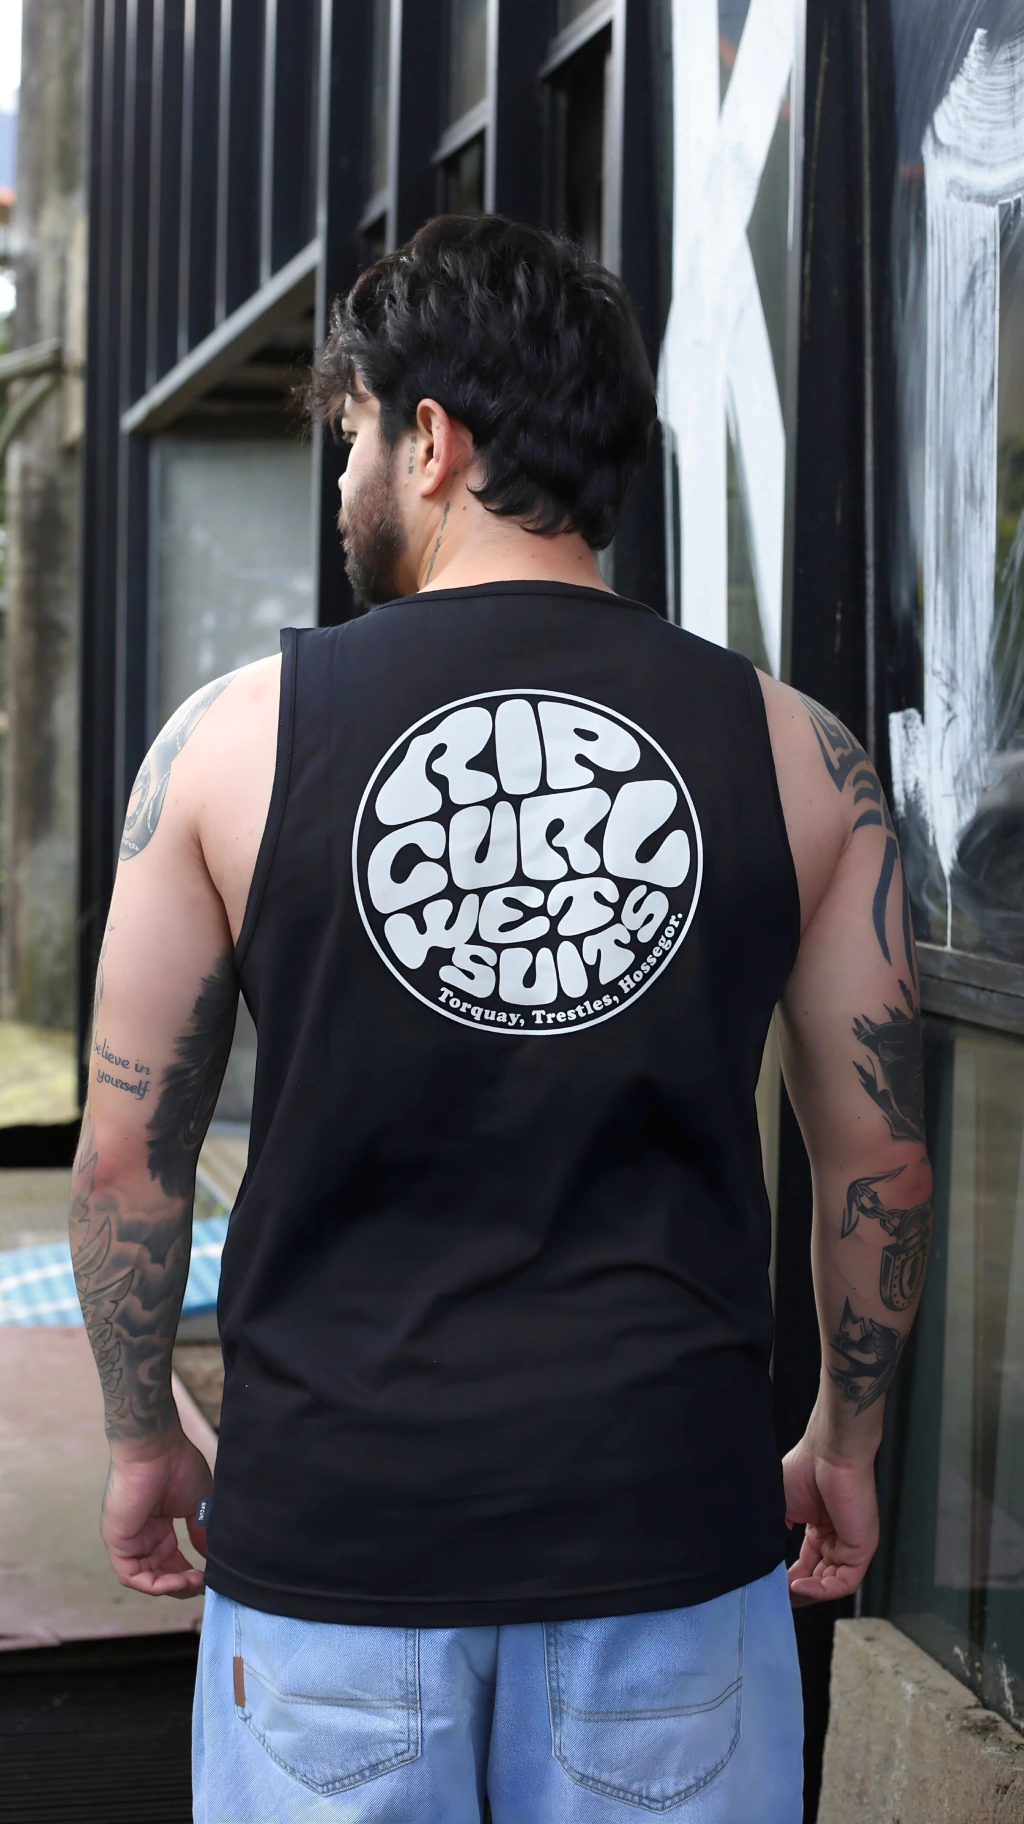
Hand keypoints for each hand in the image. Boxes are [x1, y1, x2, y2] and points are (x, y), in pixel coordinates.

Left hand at [101, 1429, 212, 1598]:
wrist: (156, 1446)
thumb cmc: (177, 1464)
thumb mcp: (198, 1505)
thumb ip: (202, 1534)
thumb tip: (212, 1560)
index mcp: (159, 1524)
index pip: (171, 1561)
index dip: (190, 1574)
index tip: (210, 1577)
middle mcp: (141, 1534)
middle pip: (160, 1573)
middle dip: (182, 1584)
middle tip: (204, 1583)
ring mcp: (128, 1538)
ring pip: (146, 1578)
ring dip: (172, 1586)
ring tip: (194, 1581)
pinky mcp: (117, 1541)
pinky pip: (132, 1575)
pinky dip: (155, 1584)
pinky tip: (177, 1580)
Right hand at [782, 1426, 878, 1606]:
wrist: (829, 1452)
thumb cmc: (807, 1467)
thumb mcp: (781, 1507)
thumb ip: (774, 1534)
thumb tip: (758, 1558)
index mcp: (820, 1530)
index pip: (807, 1566)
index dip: (788, 1580)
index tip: (768, 1587)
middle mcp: (837, 1540)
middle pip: (818, 1580)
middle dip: (796, 1592)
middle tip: (774, 1597)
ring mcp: (850, 1545)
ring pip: (830, 1585)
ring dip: (806, 1595)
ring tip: (784, 1593)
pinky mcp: (861, 1549)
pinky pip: (843, 1583)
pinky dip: (820, 1591)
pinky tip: (798, 1586)